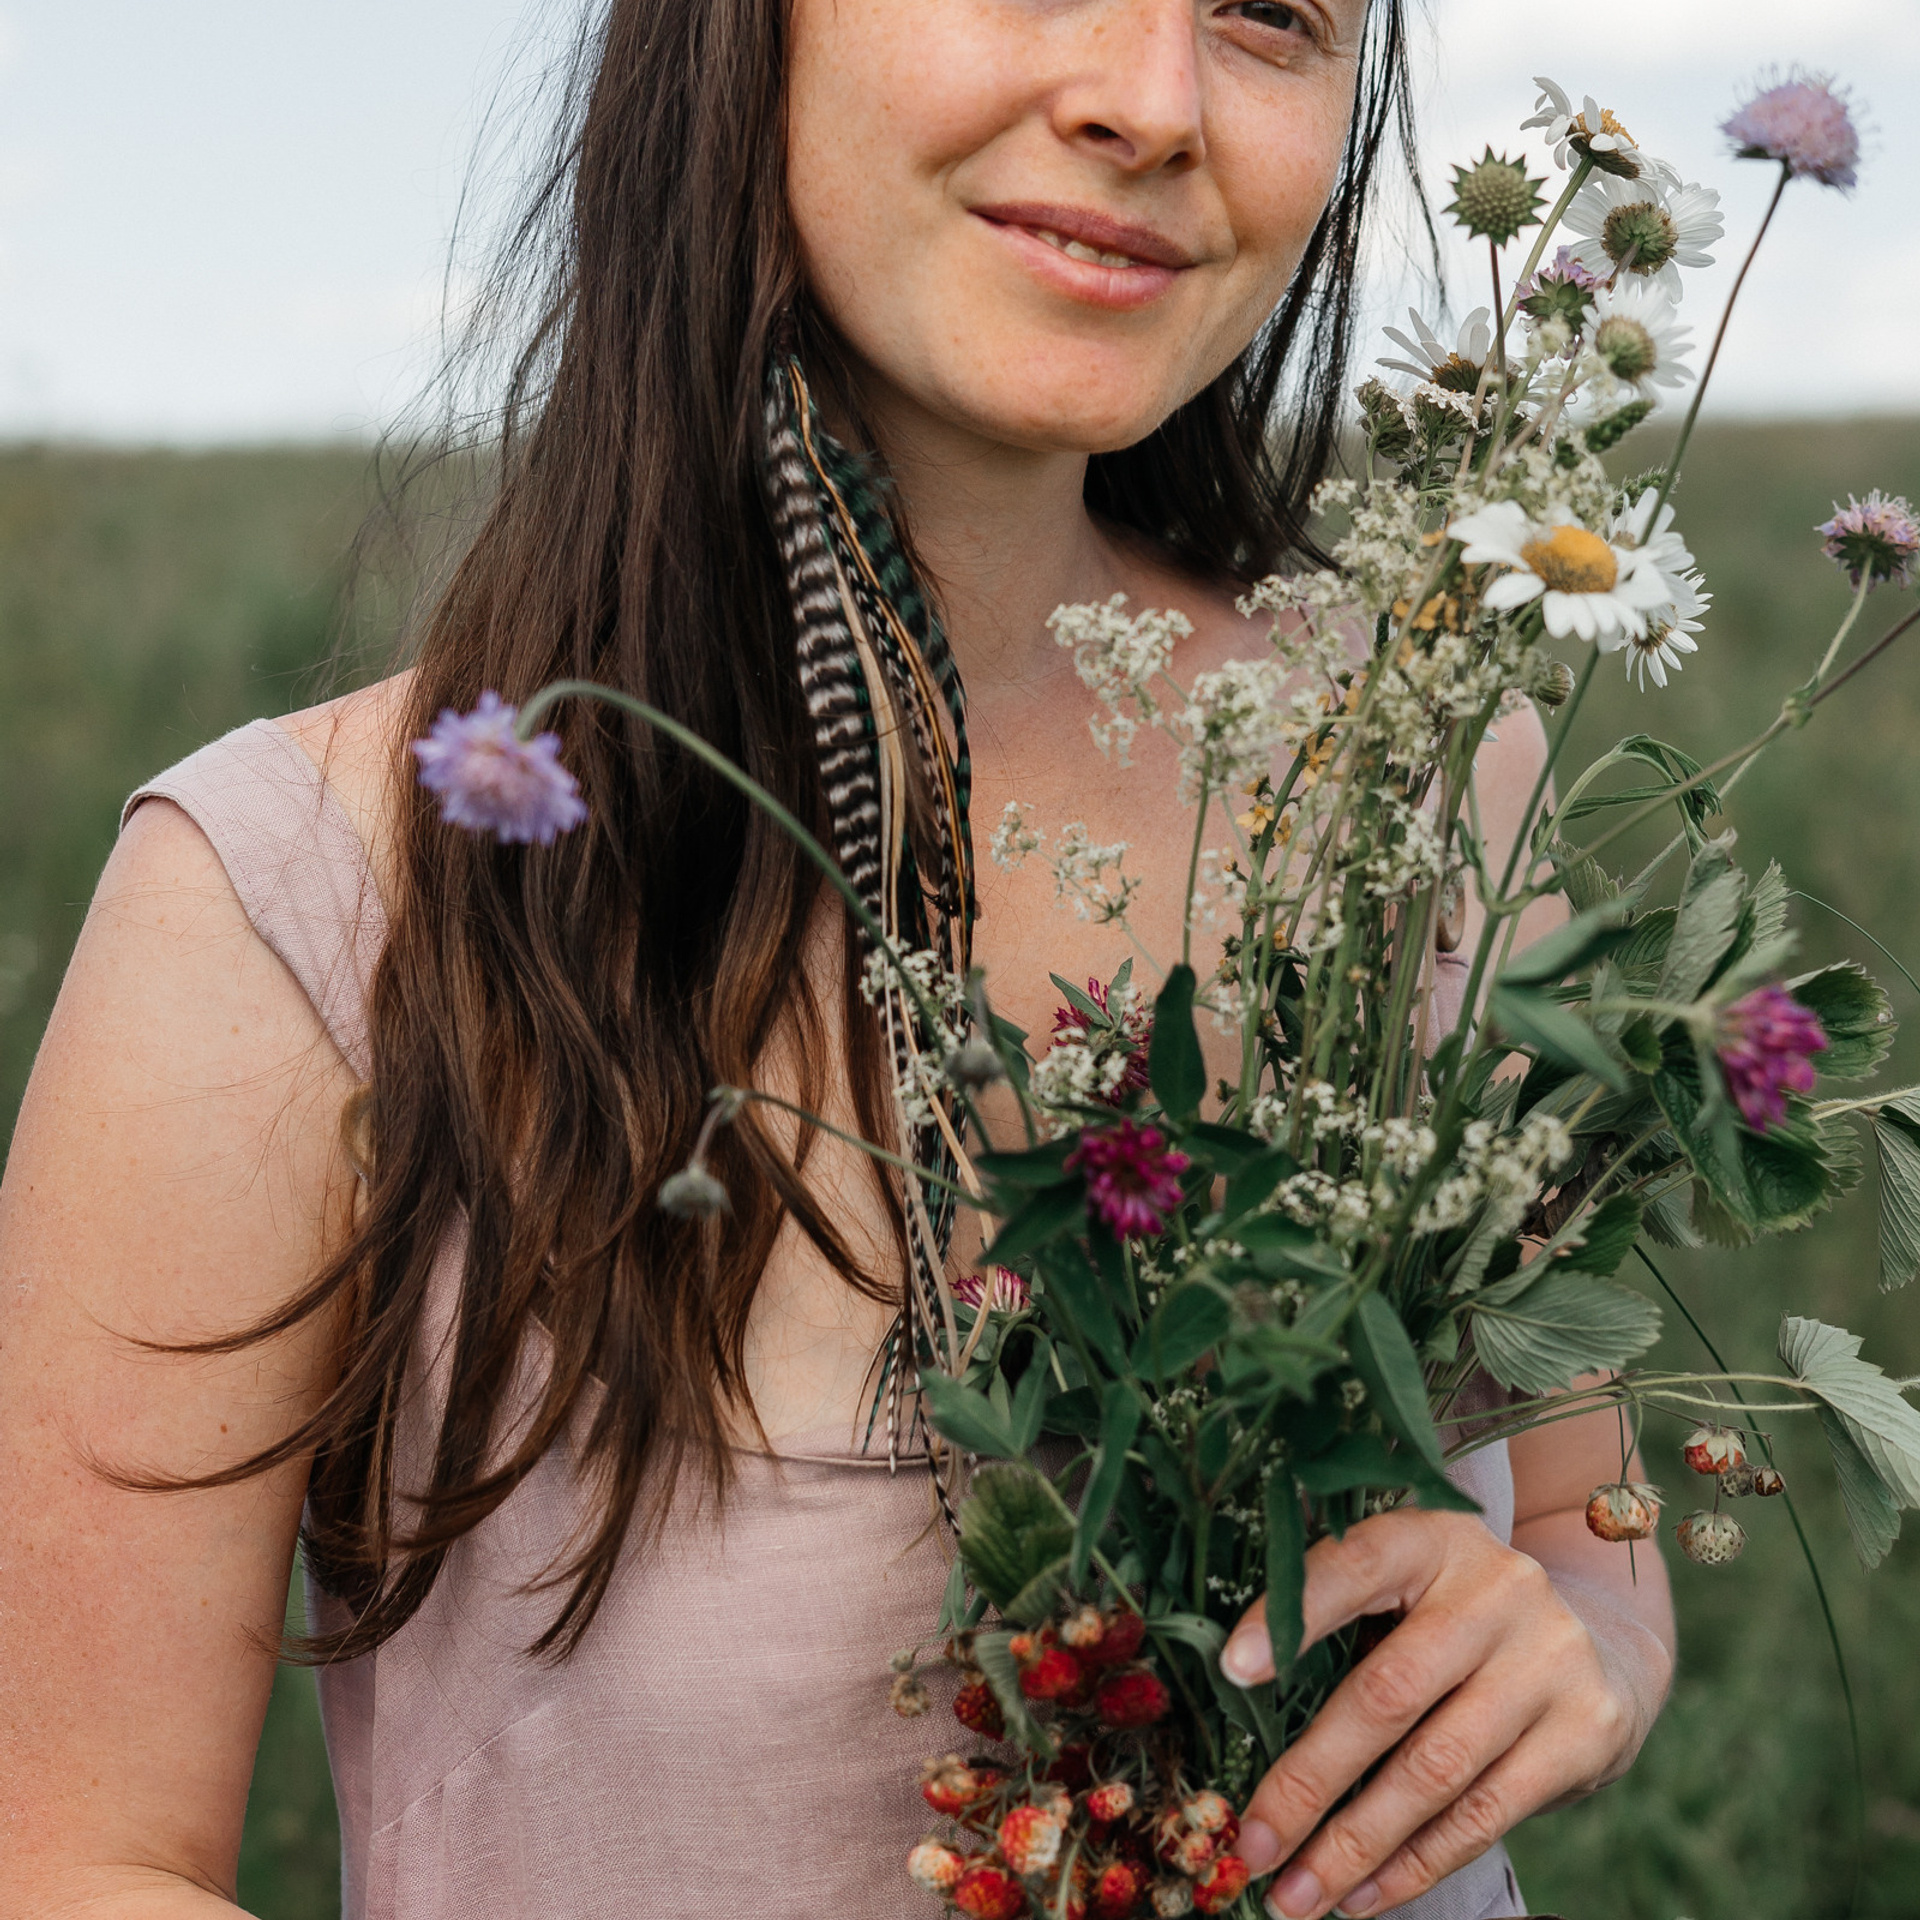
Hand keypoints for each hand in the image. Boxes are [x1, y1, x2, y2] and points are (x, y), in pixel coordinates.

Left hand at [1218, 1508, 1671, 1918]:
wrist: (1600, 1639)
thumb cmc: (1459, 1618)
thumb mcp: (1409, 1588)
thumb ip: (1341, 1623)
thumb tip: (1238, 1701)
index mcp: (1432, 1539)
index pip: (1355, 1565)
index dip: (1292, 1617)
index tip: (1231, 1668)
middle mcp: (1497, 1590)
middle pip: (1388, 1694)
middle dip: (1309, 1781)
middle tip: (1251, 1843)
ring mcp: (1549, 1660)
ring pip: (1434, 1772)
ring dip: (1354, 1846)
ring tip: (1295, 1896)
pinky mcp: (1586, 1732)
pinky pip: (1484, 1815)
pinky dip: (1414, 1863)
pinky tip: (1362, 1894)